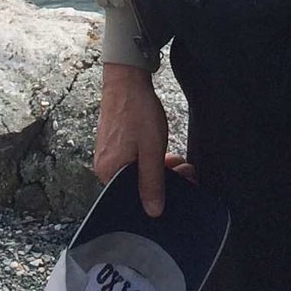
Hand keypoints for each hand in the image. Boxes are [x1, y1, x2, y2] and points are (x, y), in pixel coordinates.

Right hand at [94, 62, 188, 215]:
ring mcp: (110, 154)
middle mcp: (105, 166)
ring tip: (179, 162)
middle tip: (185, 172)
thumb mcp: (151, 150)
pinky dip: (152, 159)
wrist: (127, 79)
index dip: (159, 197)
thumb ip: (152, 183)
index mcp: (109, 172)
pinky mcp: (116, 144)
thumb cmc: (136, 111)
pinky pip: (136, 161)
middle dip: (165, 181)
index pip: (134, 198)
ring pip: (139, 172)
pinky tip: (166, 154)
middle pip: (138, 186)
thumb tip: (153, 211)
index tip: (180, 189)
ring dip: (161, 170)